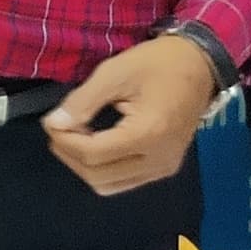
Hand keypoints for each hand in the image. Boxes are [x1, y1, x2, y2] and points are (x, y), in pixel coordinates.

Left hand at [44, 34, 219, 195]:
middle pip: (98, 176)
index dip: (64, 140)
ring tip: (73, 136)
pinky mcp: (165, 168)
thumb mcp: (115, 72)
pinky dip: (102, 170)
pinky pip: (124, 182)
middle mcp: (159, 160)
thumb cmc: (158, 63)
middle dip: (70, 155)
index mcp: (149, 134)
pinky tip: (94, 145)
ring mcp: (164, 168)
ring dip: (84, 166)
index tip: (50, 121)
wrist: (199, 66)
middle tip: (58, 128)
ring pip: (109, 186)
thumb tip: (55, 124)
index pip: (93, 154)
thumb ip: (82, 101)